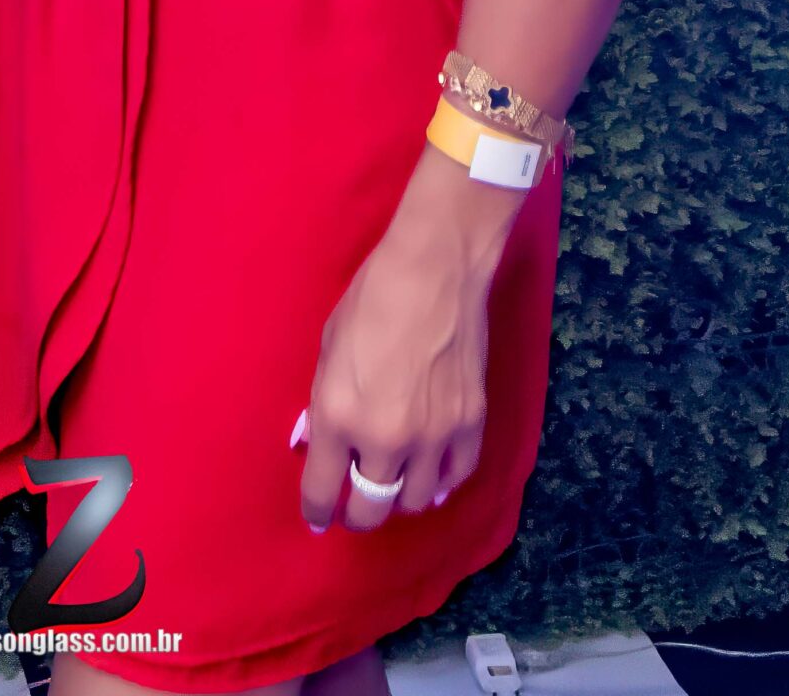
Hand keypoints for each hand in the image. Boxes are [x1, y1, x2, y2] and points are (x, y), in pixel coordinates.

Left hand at [297, 153, 517, 533]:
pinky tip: (433, 478)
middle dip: (357, 515)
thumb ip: (323, 403)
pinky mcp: (471, 425)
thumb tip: (318, 441)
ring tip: (392, 486)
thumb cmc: (371, 298)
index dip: (317, 511)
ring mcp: (433, 436)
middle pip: (371, 509)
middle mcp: (384, 438)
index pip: (322, 490)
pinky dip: (441, 484)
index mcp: (338, 415)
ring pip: (415, 501)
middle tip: (353, 510)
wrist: (436, 269)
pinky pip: (456, 478)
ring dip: (399, 498)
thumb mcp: (328, 348)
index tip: (318, 518)